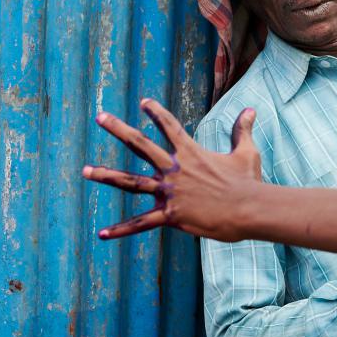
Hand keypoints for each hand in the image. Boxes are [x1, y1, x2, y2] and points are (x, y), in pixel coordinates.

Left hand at [82, 99, 261, 240]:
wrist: (248, 209)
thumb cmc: (248, 181)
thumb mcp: (246, 152)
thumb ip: (242, 130)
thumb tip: (251, 109)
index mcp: (191, 153)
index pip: (170, 126)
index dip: (157, 113)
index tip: (145, 102)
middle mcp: (175, 169)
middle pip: (140, 145)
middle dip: (119, 129)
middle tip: (100, 117)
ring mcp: (170, 192)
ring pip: (131, 182)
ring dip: (106, 176)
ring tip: (85, 170)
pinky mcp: (171, 215)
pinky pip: (141, 223)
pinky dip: (121, 230)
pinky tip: (102, 234)